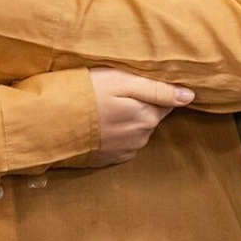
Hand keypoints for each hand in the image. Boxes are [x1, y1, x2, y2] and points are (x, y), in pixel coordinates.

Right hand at [65, 68, 192, 167]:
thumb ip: (158, 90)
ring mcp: (123, 151)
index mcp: (147, 117)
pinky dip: (114, 135)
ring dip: (127, 121)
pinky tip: (99, 125)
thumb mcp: (122, 81)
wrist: (50, 122)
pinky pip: (120, 144)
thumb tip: (190, 96)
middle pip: (150, 118)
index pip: (165, 103)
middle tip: (117, 93)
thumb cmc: (86, 93)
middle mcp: (140, 138)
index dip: (155, 92)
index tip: (140, 84)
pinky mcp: (107, 159)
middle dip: (141, 106)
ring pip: (136, 132)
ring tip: (105, 108)